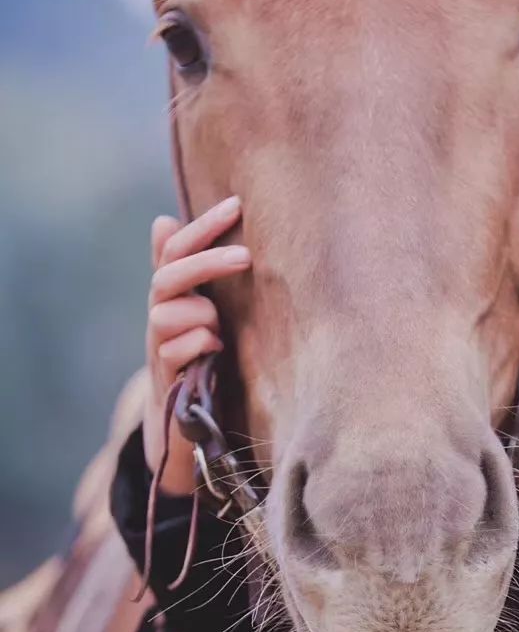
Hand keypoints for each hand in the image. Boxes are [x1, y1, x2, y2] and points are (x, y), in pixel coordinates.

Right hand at [143, 195, 251, 494]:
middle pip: (167, 277)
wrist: (183, 427)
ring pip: (165, 313)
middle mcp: (159, 317)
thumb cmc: (200, 360)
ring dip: (200, 313)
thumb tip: (163, 219)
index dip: (201, 227)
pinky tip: (215, 351)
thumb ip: (188, 271)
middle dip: (205, 263)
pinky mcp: (166, 379)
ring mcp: (158, 348)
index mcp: (172, 296)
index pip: (174, 250)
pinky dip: (197, 344)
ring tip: (220, 329)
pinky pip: (173, 351)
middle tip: (246, 256)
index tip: (237, 204)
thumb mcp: (200, 311)